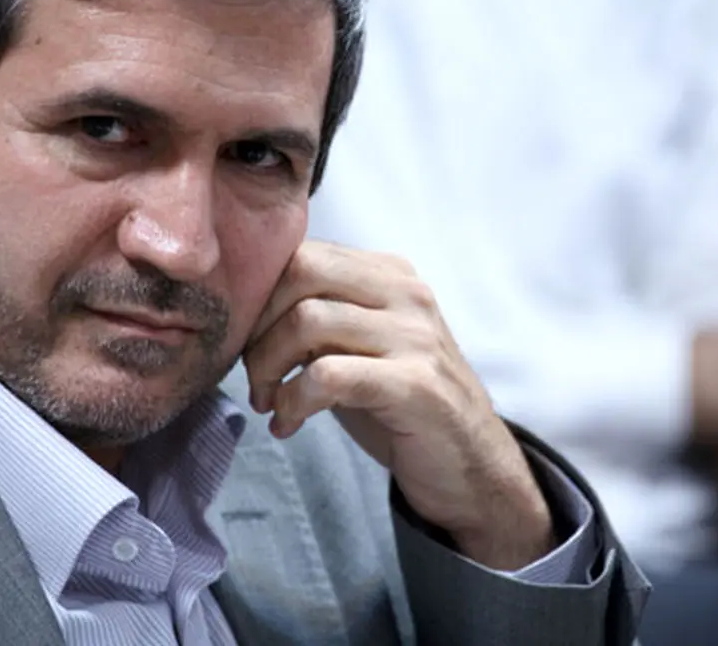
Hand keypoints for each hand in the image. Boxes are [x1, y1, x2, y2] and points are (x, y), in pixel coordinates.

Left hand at [244, 241, 555, 569]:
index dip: (260, 297)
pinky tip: (288, 423)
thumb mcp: (359, 346)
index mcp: (390, 274)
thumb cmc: (401, 405)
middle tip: (252, 373)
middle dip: (258, 325)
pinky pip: (327, 375)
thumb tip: (246, 314)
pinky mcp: (415, 384)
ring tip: (268, 401)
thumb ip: (318, 318)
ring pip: (307, 321)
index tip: (249, 342)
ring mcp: (415, 336)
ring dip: (267, 367)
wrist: (470, 465)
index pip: (304, 253)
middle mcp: (407, 293)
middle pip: (302, 271)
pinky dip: (292, 400)